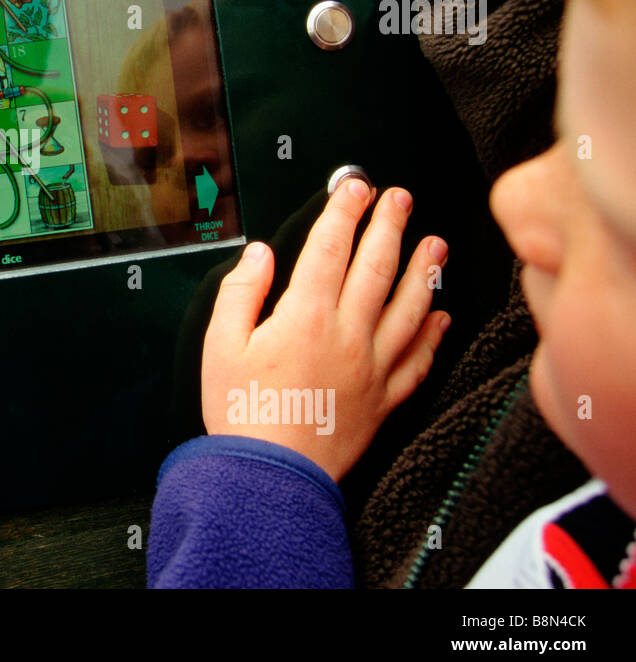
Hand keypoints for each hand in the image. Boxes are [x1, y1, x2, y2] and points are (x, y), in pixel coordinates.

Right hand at [201, 181, 450, 480]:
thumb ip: (241, 292)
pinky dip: (434, 337)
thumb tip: (259, 255)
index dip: (344, 211)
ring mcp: (371, 367)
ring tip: (436, 244)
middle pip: (376, 268)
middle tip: (401, 198)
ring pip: (409, 309)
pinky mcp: (382, 400)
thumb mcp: (220, 345)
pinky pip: (418, 362)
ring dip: (425, 272)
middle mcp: (346, 335)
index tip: (355, 186)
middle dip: (390, 226)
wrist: (271, 475)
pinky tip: (442, 318)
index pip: (330, 248)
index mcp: (305, 316)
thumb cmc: (242, 414)